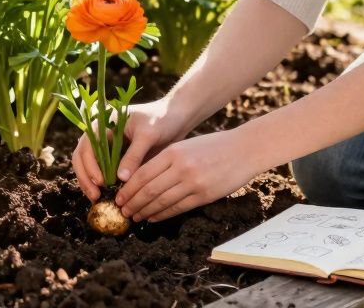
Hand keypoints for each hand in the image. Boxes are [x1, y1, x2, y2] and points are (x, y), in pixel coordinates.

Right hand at [71, 97, 192, 201]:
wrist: (175, 118)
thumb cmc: (161, 120)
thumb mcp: (148, 135)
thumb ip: (134, 155)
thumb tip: (120, 179)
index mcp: (104, 123)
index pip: (87, 145)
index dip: (90, 165)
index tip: (101, 182)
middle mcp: (100, 134)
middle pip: (82, 157)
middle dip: (86, 177)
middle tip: (95, 196)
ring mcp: (106, 146)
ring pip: (88, 165)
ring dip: (90, 182)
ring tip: (97, 198)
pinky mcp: (115, 156)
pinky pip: (102, 170)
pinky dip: (101, 183)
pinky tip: (107, 195)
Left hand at [114, 128, 259, 222]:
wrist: (244, 148)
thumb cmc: (213, 146)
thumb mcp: (186, 145)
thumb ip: (166, 159)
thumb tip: (143, 178)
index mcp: (173, 152)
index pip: (143, 173)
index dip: (128, 188)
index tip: (119, 197)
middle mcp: (181, 167)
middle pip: (149, 189)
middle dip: (133, 202)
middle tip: (122, 210)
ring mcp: (193, 182)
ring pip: (162, 201)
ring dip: (145, 211)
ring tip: (135, 217)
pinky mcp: (205, 195)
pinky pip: (178, 208)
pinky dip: (163, 215)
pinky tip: (153, 218)